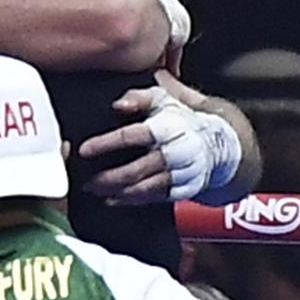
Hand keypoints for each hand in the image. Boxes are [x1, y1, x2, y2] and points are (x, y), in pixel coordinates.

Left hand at [78, 75, 220, 204]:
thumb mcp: (162, 98)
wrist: (216, 143)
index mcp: (167, 128)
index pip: (132, 136)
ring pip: (144, 189)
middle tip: (84, 181)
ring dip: (116, 193)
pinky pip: (153, 199)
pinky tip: (113, 199)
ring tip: (93, 190)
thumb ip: (138, 97)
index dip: (106, 143)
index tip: (84, 150)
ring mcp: (180, 175)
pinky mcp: (183, 190)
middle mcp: (175, 154)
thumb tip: (118, 104)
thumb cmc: (180, 119)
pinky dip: (131, 201)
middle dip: (107, 178)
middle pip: (136, 170)